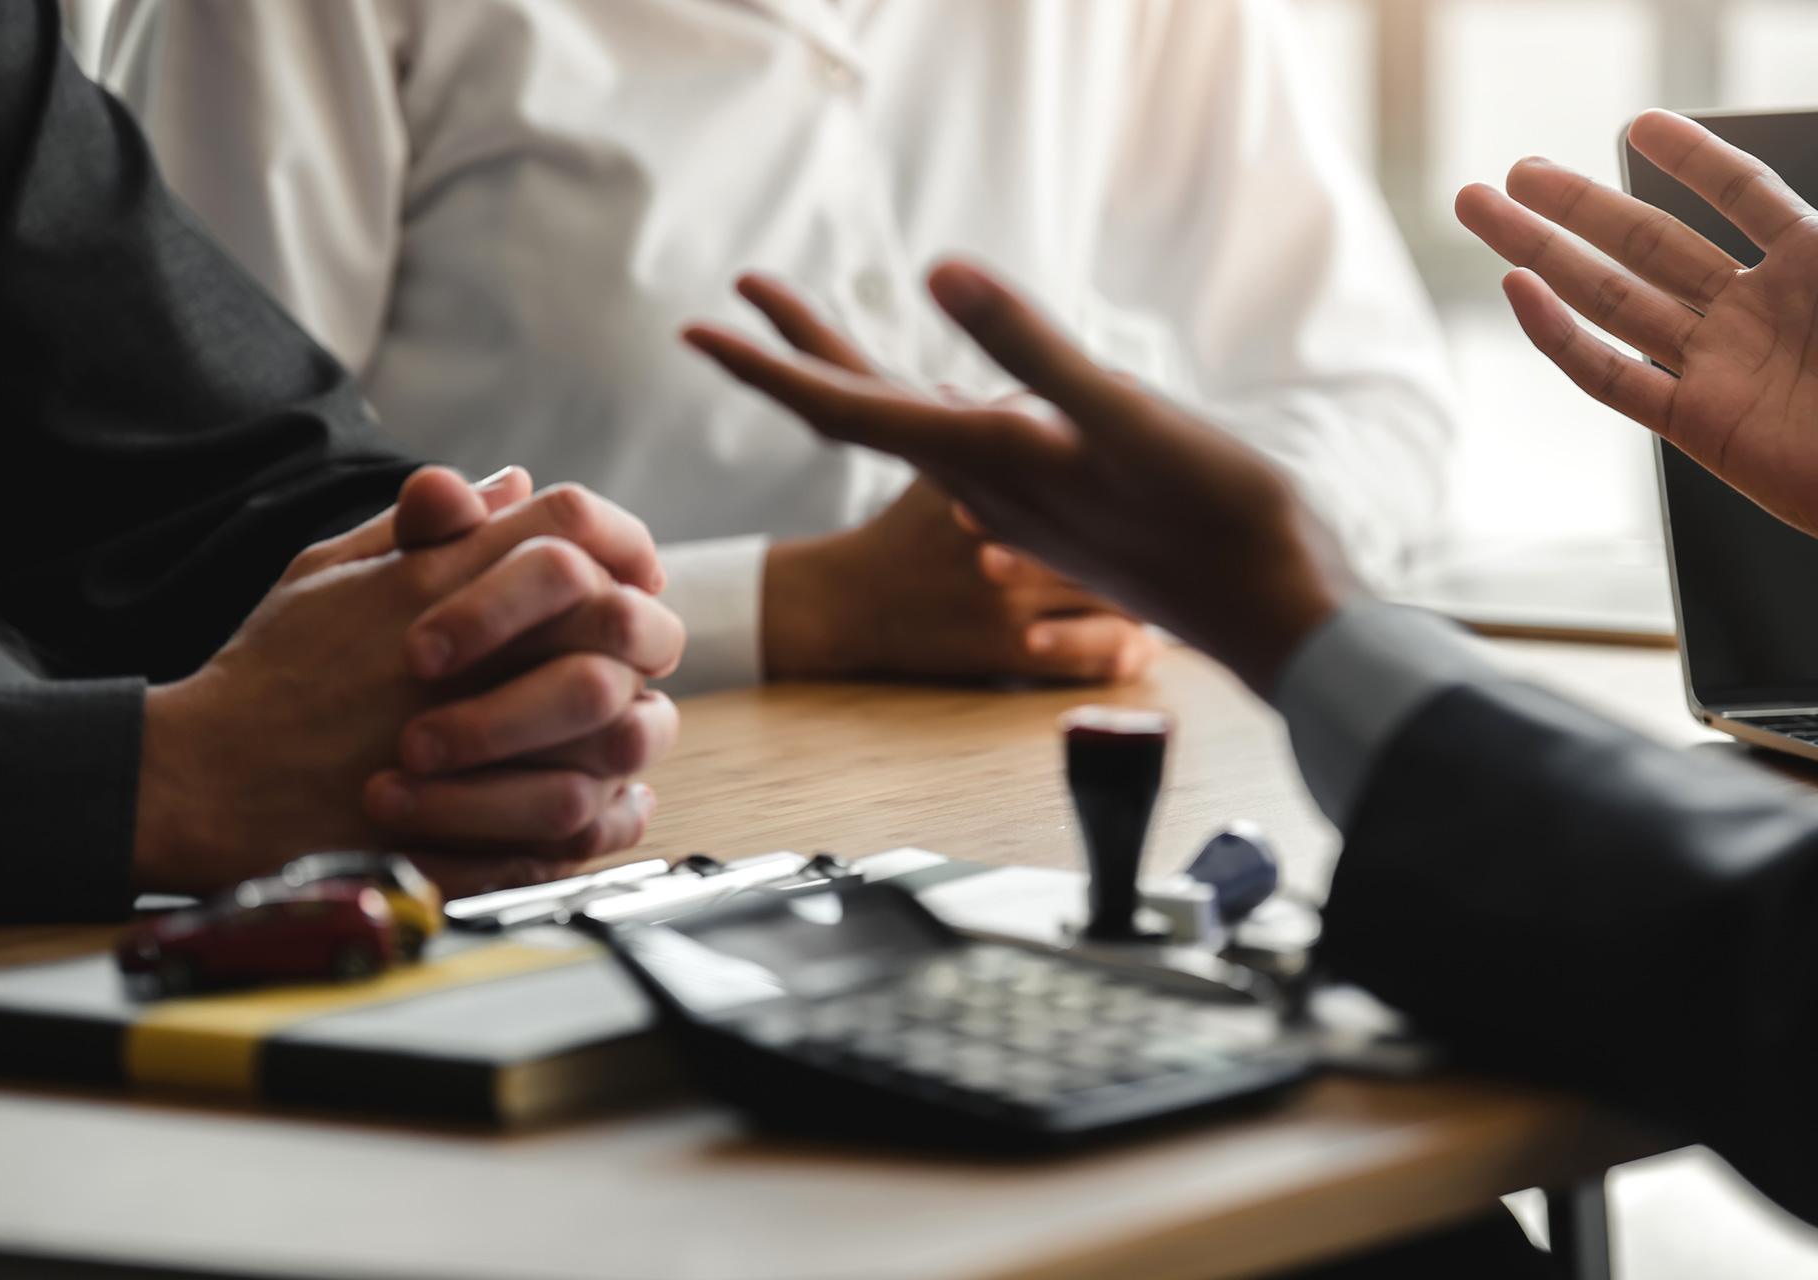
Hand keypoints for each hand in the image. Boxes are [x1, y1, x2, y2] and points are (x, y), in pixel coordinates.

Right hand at [134, 469, 684, 896]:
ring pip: (618, 727)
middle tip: (636, 658)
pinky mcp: (468, 829)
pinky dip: (611, 815)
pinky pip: (581, 821)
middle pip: (617, 622)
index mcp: (432, 586)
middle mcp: (463, 661)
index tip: (626, 576)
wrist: (202, 779)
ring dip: (636, 728)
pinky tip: (612, 804)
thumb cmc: (267, 674)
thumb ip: (425, 525)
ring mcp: (470, 750)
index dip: (619, 544)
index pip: (570, 527)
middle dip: (642, 636)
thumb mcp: (329, 570)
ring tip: (628, 734)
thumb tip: (516, 485)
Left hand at [684, 265, 1353, 694]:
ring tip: (817, 338)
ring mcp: (1019, 502)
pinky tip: (953, 396)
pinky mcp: (1058, 506)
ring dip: (858, 376)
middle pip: (862, 410)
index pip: (844, 407)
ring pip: (914, 426)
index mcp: (986, 459)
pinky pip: (971, 445)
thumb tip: (937, 271)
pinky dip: (940, 406)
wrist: (1277, 615)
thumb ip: (1030, 349)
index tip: (698, 326)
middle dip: (796, 353)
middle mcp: (984, 487)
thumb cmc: (1216, 522)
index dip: (766, 362)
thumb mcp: (1122, 420)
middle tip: (741, 298)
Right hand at [1455, 109, 1817, 536]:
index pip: (1745, 199)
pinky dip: (1560, 336)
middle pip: (1648, 245)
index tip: (1642, 126)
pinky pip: (1613, 377)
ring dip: (1542, 254)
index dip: (1695, 161)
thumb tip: (1808, 207)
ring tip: (1486, 213)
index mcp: (1816, 270)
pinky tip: (1520, 293)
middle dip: (1577, 206)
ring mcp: (1720, 368)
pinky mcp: (1698, 425)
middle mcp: (1757, 315)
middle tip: (1517, 174)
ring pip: (1611, 299)